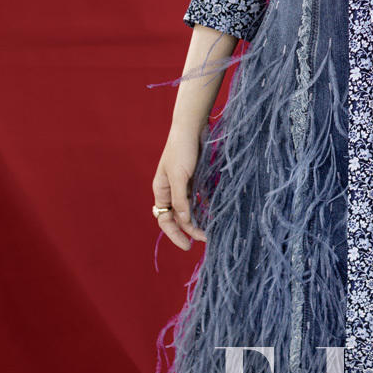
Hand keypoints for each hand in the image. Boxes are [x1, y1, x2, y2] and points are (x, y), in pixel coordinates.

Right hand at [152, 126, 208, 249]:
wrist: (192, 127)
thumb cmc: (182, 150)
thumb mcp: (180, 176)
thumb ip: (181, 199)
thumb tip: (183, 220)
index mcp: (161, 190)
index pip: (164, 220)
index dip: (175, 234)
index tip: (188, 245)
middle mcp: (170, 190)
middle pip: (176, 217)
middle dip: (188, 230)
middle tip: (204, 239)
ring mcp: (182, 185)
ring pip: (187, 209)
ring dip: (196, 220)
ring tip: (209, 231)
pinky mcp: (194, 179)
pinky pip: (197, 199)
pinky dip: (202, 208)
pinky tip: (212, 214)